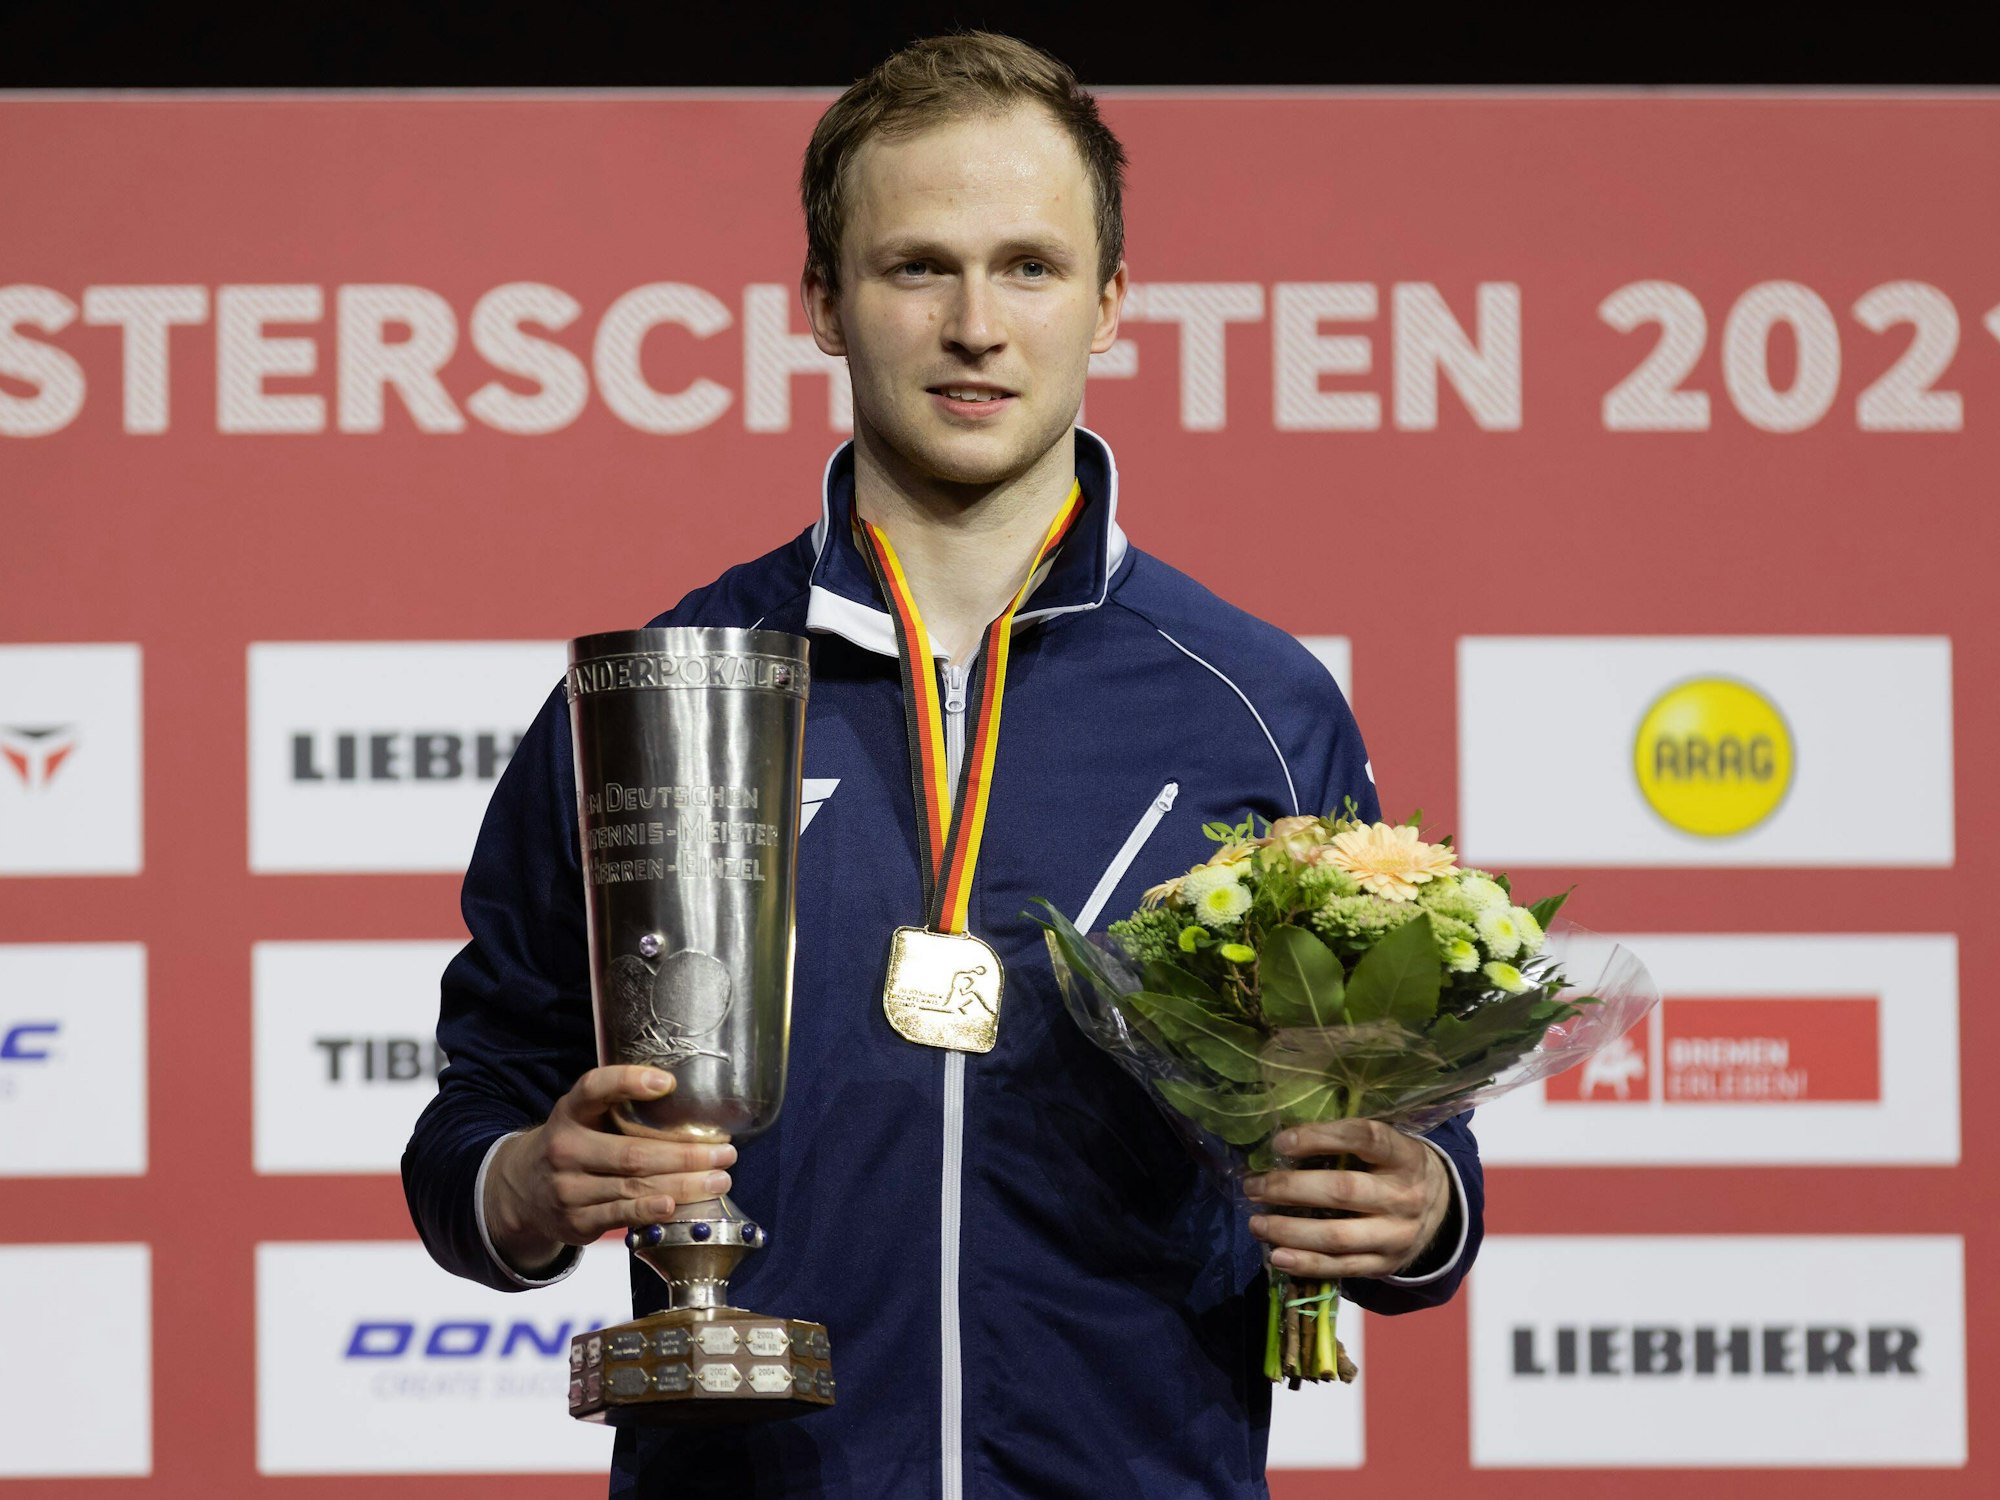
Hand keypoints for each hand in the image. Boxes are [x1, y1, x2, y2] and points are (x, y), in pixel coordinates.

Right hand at [482, 1066, 735, 1276]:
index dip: (629, 1082)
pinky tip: (677, 1205)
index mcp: (570, 1112)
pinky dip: (650, 1211)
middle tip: (725, 1152)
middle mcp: (564, 1149)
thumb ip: (621, 1105)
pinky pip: (620, 1216)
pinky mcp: (575, 1222)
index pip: (594, 1088)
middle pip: (632, 1153)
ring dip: (683, 1185)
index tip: (667, 1082)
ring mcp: (567, 1189)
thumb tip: (690, 1096)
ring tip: (718, 1180)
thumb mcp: (585, 1115)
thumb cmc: (575, 1142)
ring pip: (632, 1187)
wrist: (522, 1190)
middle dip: (685, 1154)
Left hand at [1241, 1120, 1450, 1279]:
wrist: (1441, 1210)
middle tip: (1254, 1186)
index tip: (1280, 1142)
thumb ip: (1348, 1143)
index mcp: (1406, 1156)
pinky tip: (1276, 1255)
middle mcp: (1405, 1196)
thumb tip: (1283, 1143)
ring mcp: (1396, 1235)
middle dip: (1290, 1188)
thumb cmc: (1396, 1168)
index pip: (1366, 1138)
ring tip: (1256, 1223)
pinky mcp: (1385, 1264)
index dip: (1321, 1137)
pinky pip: (1340, 1267)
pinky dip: (1305, 1263)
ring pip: (1337, 1236)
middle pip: (1343, 1191)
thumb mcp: (1387, 1147)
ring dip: (1289, 1231)